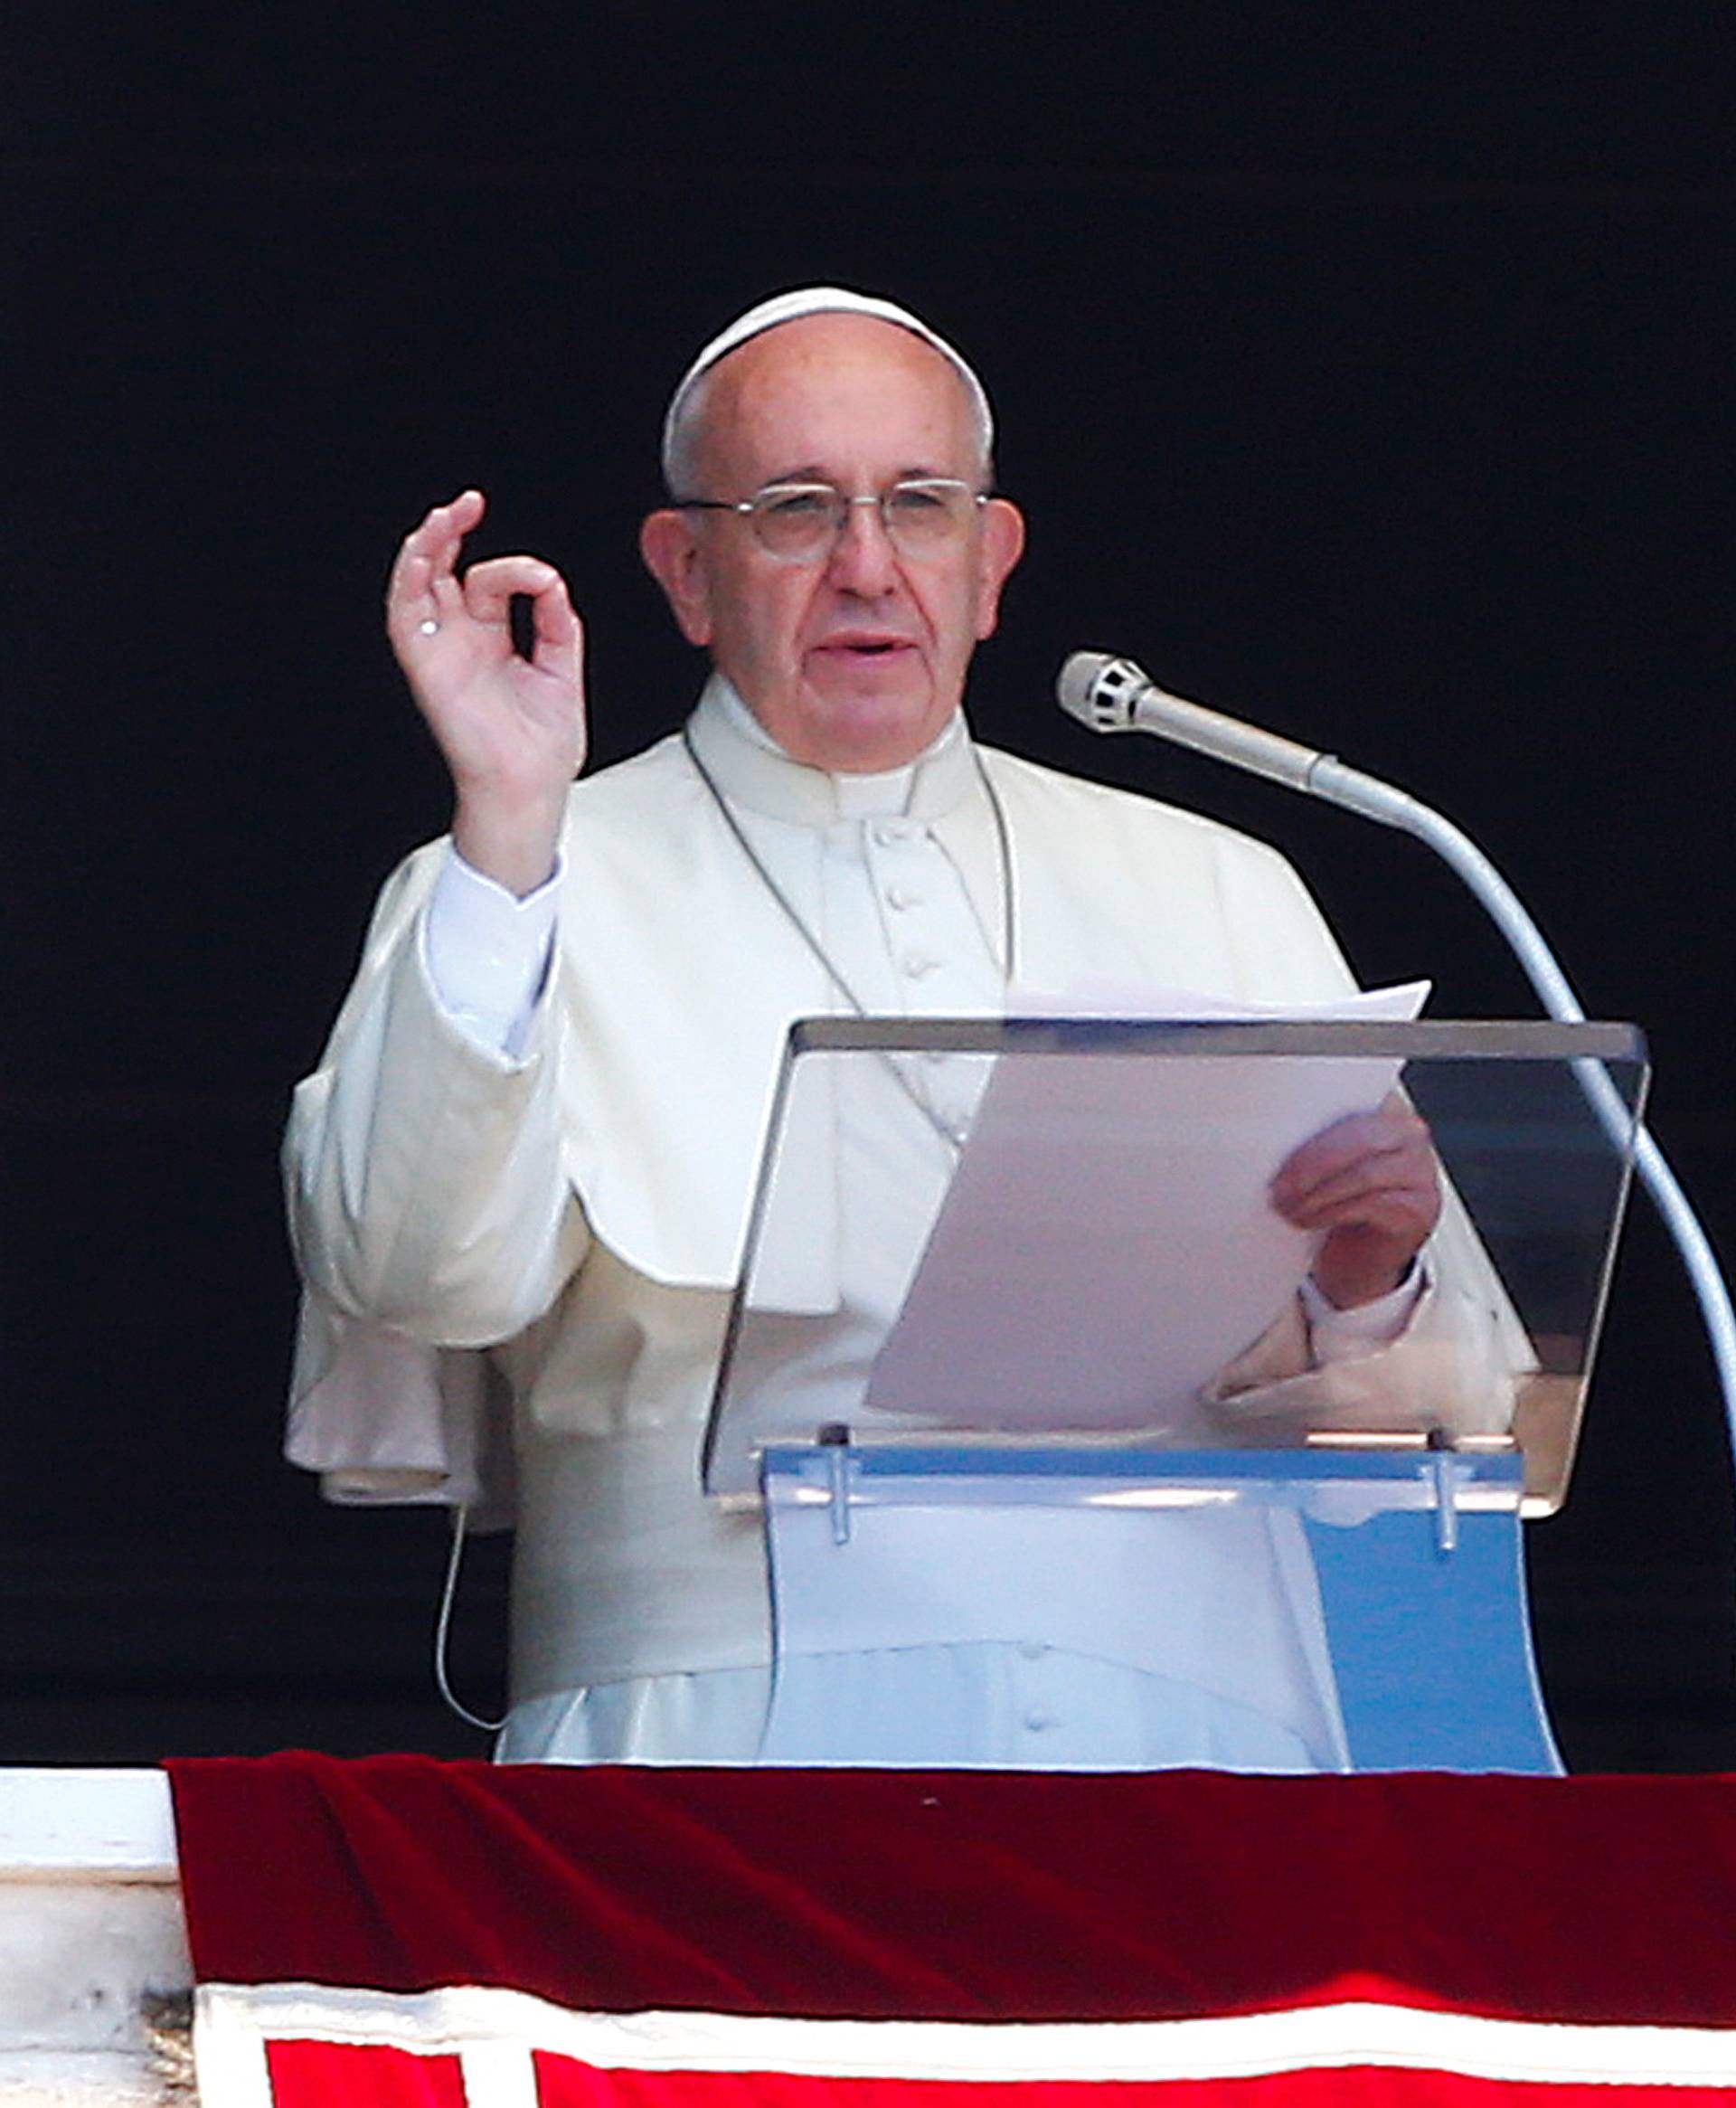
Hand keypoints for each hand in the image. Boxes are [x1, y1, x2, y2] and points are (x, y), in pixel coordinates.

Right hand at [385, 489, 584, 895]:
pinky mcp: (427, 669)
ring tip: (444, 517)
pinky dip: (408, 584)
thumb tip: (552, 582)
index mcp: (491, 641)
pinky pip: (404, 619)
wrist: (532, 786)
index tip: (546, 581)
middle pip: (441, 573)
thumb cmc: (544, 745)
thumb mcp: (562, 668)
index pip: (489, 583)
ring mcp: (442, 654)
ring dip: (424, 547)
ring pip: (415, 586)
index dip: (517, 570)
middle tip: (468, 504)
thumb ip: (557, 622)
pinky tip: (422, 555)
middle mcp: (460, 643)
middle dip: (450, 533)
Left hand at [1269, 1093, 1441, 1309]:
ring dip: (1317, 1194)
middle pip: (1359, 1140)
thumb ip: (1315, 1137)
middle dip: (1312, 1164)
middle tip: (1279, 1185)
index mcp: (1385, 1108)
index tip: (1273, 1137)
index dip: (1312, 1119)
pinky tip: (1308, 1220)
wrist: (1362, 1253)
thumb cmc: (1340, 1199)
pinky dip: (1332, 1212)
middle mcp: (1410, 1134)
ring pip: (1363, 1175)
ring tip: (1288, 1207)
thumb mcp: (1326, 1159)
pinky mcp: (1418, 1209)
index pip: (1351, 1103)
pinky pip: (1371, 1205)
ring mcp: (1420, 1172)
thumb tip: (1271, 1137)